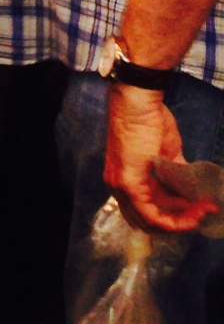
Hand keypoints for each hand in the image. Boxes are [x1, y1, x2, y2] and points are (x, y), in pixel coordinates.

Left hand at [104, 86, 200, 232]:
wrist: (138, 101)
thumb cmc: (150, 120)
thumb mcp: (166, 153)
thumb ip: (176, 174)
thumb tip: (191, 191)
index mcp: (125, 179)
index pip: (148, 212)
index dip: (175, 216)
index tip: (198, 210)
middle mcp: (118, 187)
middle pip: (150, 222)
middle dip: (180, 222)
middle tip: (203, 213)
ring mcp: (121, 187)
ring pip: (153, 223)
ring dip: (183, 221)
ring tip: (204, 210)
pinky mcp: (129, 184)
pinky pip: (152, 216)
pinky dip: (176, 220)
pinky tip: (195, 213)